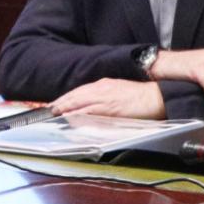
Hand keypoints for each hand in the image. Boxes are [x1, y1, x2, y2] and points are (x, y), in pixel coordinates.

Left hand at [50, 77, 165, 119]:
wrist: (155, 96)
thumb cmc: (139, 96)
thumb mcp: (117, 91)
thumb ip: (104, 97)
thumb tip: (92, 106)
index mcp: (102, 85)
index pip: (78, 92)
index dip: (65, 98)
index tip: (55, 104)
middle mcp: (100, 89)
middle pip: (74, 96)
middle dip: (60, 103)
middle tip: (48, 109)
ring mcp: (104, 98)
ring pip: (78, 102)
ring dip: (65, 108)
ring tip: (53, 113)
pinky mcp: (109, 108)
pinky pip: (89, 111)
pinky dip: (78, 114)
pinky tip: (70, 118)